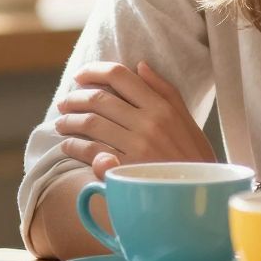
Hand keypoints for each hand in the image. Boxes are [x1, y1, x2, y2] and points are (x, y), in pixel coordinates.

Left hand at [54, 60, 213, 177]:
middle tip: (64, 102)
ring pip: (91, 123)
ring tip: (61, 123)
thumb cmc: (194, 158)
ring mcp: (136, 146)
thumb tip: (140, 65)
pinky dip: (73, 146)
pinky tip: (68, 146)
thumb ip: (166, 91)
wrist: (199, 195)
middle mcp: (148, 122)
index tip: (80, 75)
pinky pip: (90, 151)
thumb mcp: (188, 120)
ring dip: (69, 121)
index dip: (94, 71)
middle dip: (75, 98)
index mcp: (162, 106)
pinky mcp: (126, 168)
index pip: (120, 76)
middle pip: (99, 99)